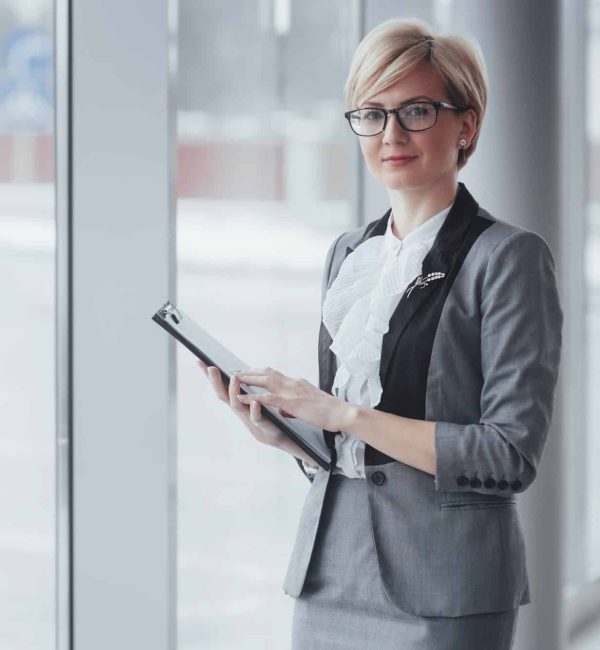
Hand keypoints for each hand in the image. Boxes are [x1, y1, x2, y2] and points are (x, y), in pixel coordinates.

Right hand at [196, 358, 286, 448]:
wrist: (279, 436)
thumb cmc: (264, 418)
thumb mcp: (250, 401)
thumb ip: (243, 389)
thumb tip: (235, 372)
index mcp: (237, 401)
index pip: (220, 386)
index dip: (209, 376)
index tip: (200, 361)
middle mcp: (239, 409)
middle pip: (223, 394)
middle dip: (215, 381)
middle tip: (211, 367)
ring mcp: (248, 417)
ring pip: (236, 405)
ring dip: (234, 391)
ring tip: (234, 378)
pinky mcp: (261, 425)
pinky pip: (256, 418)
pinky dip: (254, 410)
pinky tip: (254, 401)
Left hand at [232, 366, 350, 432]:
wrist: (342, 413)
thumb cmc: (329, 411)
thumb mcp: (309, 405)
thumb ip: (294, 405)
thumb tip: (284, 410)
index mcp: (296, 383)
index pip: (274, 373)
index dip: (259, 372)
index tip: (247, 372)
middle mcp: (292, 383)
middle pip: (266, 373)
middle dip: (249, 371)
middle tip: (234, 371)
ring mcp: (291, 391)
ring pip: (264, 380)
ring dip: (247, 379)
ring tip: (232, 379)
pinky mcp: (291, 402)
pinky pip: (267, 398)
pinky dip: (252, 397)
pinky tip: (241, 397)